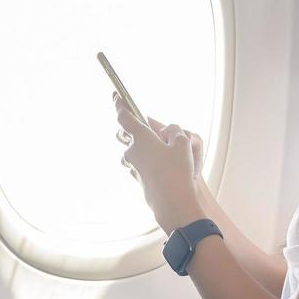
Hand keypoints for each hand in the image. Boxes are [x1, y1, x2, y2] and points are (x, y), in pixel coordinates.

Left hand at [114, 94, 203, 232]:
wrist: (172, 203)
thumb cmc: (176, 172)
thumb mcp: (183, 143)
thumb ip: (174, 130)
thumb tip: (167, 132)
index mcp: (140, 137)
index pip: (124, 116)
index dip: (120, 104)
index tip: (115, 96)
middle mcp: (132, 151)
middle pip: (132, 135)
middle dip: (143, 132)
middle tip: (161, 137)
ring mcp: (133, 167)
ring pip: (138, 151)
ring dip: (150, 150)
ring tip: (172, 158)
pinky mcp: (137, 179)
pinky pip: (143, 165)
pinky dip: (152, 164)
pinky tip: (168, 171)